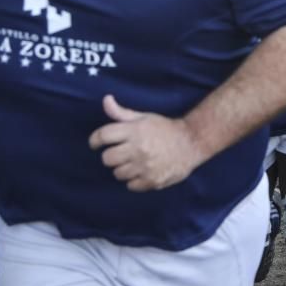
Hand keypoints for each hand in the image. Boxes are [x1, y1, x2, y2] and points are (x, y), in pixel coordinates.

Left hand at [89, 95, 204, 191]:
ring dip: (122, 168)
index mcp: (134, 130)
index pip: (103, 135)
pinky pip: (130, 185)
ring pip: (117, 173)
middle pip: (107, 158)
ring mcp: (145, 166)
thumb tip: (105, 99)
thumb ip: (121, 113)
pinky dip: (133, 180)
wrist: (191, 142)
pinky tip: (141, 171)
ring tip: (133, 162)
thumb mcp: (143, 117)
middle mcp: (138, 148)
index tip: (95, 143)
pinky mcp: (152, 181)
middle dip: (110, 155)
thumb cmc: (164, 128)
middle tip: (120, 153)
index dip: (94, 140)